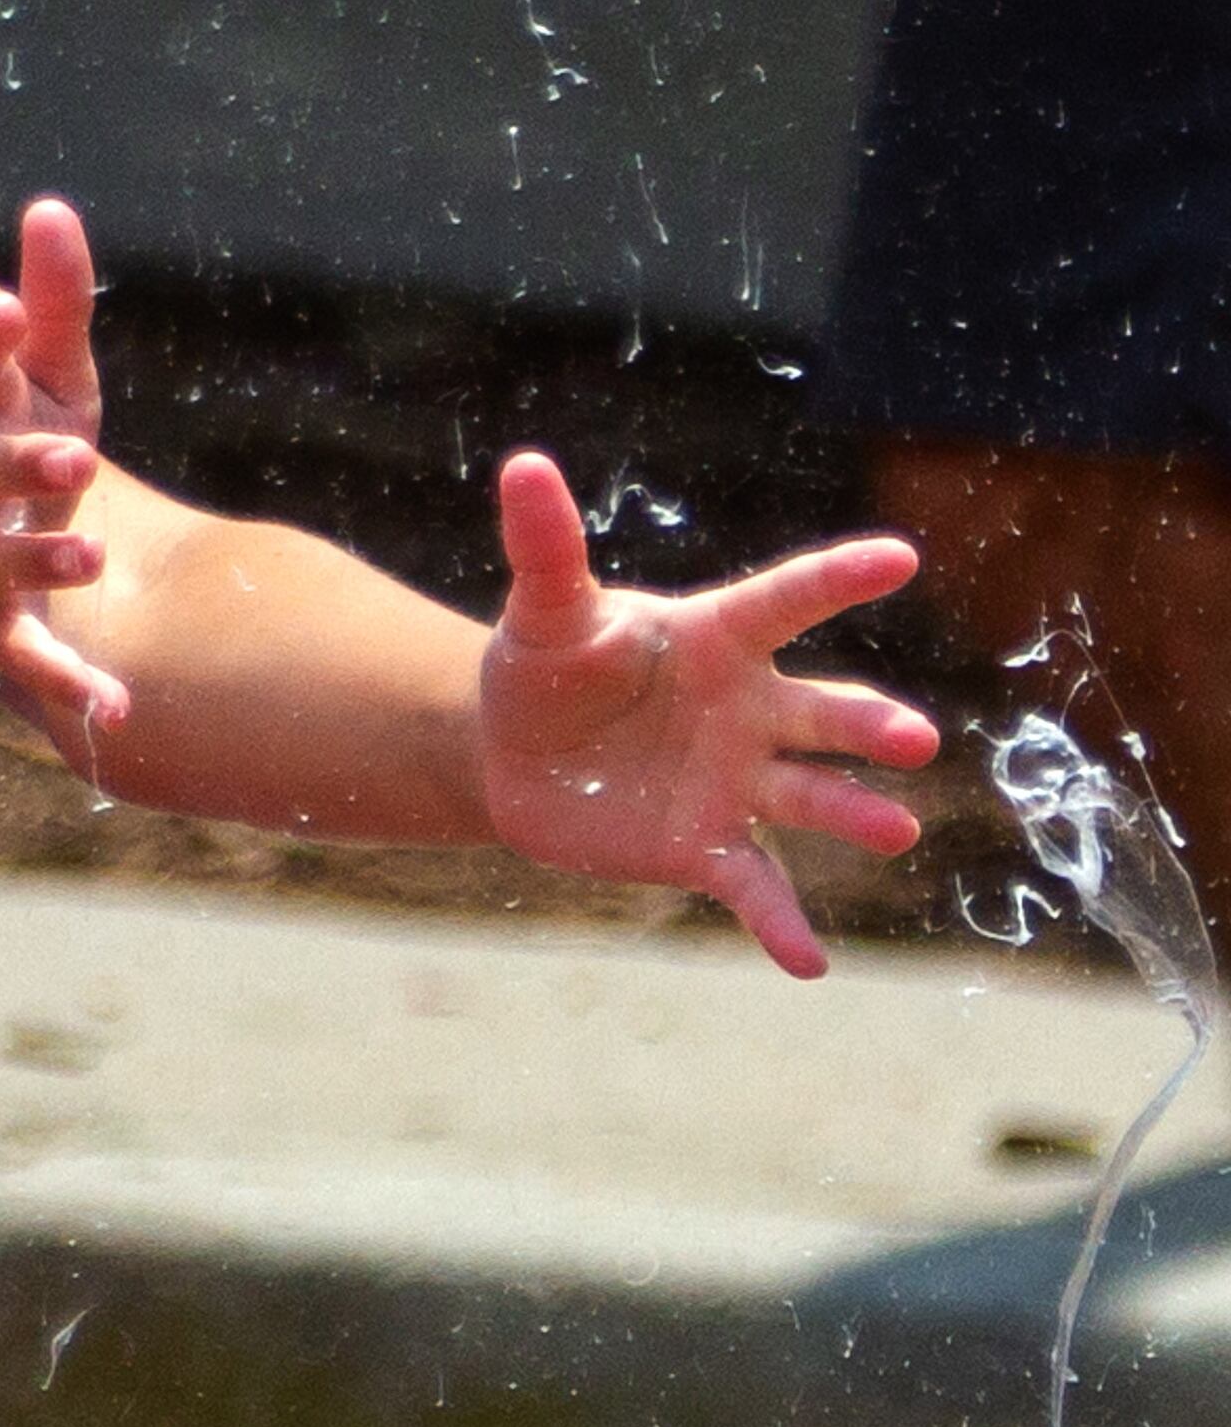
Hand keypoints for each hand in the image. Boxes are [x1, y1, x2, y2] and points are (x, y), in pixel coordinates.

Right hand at [0, 202, 129, 731]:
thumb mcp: (29, 381)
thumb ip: (49, 304)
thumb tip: (53, 208)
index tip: (2, 314)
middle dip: (15, 466)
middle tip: (72, 458)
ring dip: (36, 565)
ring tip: (87, 556)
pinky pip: (27, 664)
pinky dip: (68, 689)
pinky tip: (117, 711)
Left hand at [477, 451, 938, 973]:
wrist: (512, 753)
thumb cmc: (547, 667)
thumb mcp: (542, 609)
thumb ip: (545, 546)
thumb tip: (524, 464)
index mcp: (717, 639)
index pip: (784, 600)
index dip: (837, 578)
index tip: (899, 556)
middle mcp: (747, 710)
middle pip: (823, 713)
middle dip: (869, 726)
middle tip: (914, 739)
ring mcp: (735, 782)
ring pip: (811, 797)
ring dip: (854, 814)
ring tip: (896, 830)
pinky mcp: (705, 845)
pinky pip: (755, 885)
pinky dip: (781, 924)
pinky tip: (809, 963)